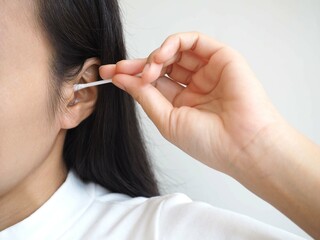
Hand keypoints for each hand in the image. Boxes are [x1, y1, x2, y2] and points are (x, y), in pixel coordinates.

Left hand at [100, 32, 319, 237]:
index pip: (153, 83)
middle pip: (162, 65)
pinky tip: (161, 56)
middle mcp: (195, 85)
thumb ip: (146, 96)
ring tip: (147, 70)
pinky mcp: (221, 58)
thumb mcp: (167, 120)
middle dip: (138, 65)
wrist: (242, 146)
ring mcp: (208, 71)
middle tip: (119, 68)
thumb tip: (123, 79)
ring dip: (155, 56)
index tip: (110, 74)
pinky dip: (173, 44)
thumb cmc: (209, 141)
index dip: (131, 77)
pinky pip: (193, 41)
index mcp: (183, 103)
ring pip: (175, 52)